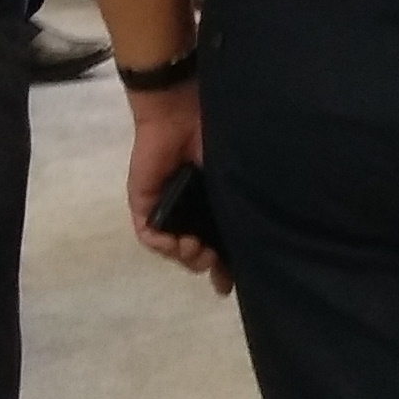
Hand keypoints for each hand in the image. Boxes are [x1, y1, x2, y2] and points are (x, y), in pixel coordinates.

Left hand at [124, 85, 229, 293]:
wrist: (181, 113)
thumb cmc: (216, 137)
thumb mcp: (232, 179)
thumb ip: (240, 207)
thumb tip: (255, 240)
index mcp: (213, 203)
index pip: (218, 243)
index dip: (223, 268)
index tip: (227, 285)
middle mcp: (190, 209)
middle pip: (194, 252)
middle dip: (203, 263)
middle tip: (211, 258)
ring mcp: (166, 208)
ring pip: (171, 248)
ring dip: (184, 255)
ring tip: (194, 247)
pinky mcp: (143, 203)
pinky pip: (148, 234)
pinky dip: (161, 242)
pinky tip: (173, 240)